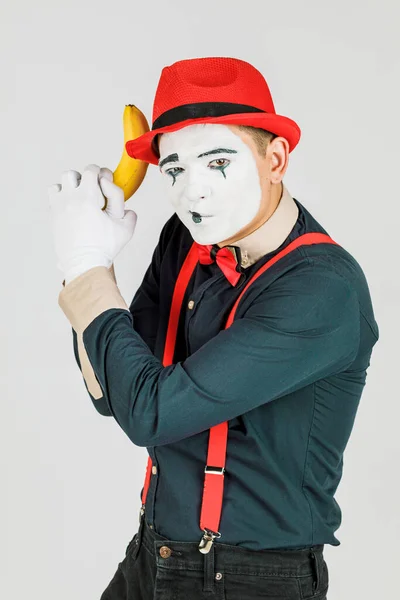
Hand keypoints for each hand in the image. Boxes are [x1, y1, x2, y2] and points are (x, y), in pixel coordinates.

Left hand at [48, 164, 136, 283]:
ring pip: (59, 183)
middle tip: (92, 191)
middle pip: (72, 174)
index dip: (100, 173)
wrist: (83, 263)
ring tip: (79, 198)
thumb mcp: (125, 229)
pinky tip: (70, 207)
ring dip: (70, 187)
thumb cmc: (104, 247)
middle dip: (83, 179)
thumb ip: (130, 213)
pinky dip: (60, 197)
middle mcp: (70, 199)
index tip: (104, 182)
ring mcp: (59, 207)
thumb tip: (127, 207)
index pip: (91, 170)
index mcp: (88, 197)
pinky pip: (53, 197)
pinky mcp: (53, 216)